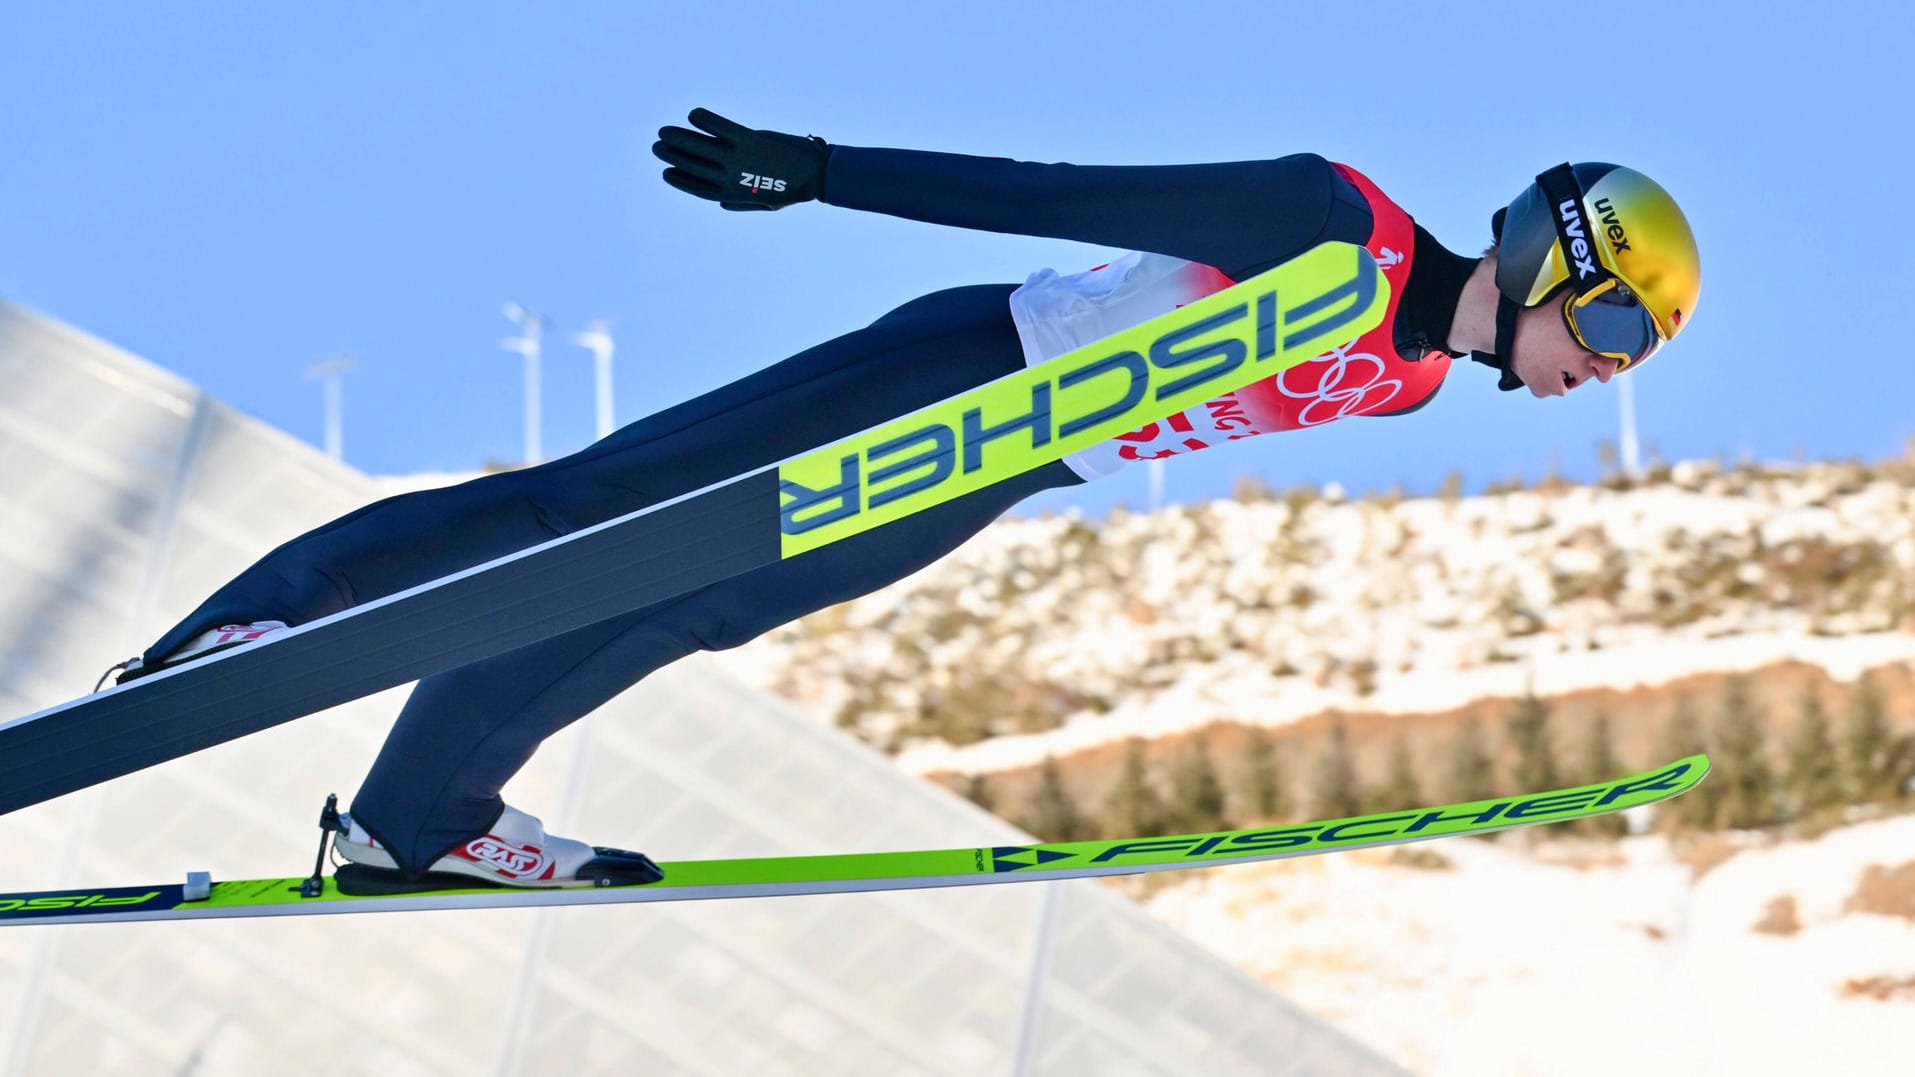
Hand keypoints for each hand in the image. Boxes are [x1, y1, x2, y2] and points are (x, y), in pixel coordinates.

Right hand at [652, 108, 830, 211]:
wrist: (817, 175)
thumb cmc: (792, 189)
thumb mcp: (764, 201)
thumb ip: (740, 204)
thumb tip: (720, 204)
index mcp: (734, 194)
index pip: (698, 188)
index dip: (680, 180)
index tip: (666, 172)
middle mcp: (731, 177)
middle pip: (693, 166)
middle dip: (672, 156)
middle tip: (657, 146)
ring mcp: (738, 158)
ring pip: (700, 147)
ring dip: (679, 138)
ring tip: (663, 131)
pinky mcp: (749, 139)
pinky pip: (720, 127)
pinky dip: (705, 120)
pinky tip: (693, 114)